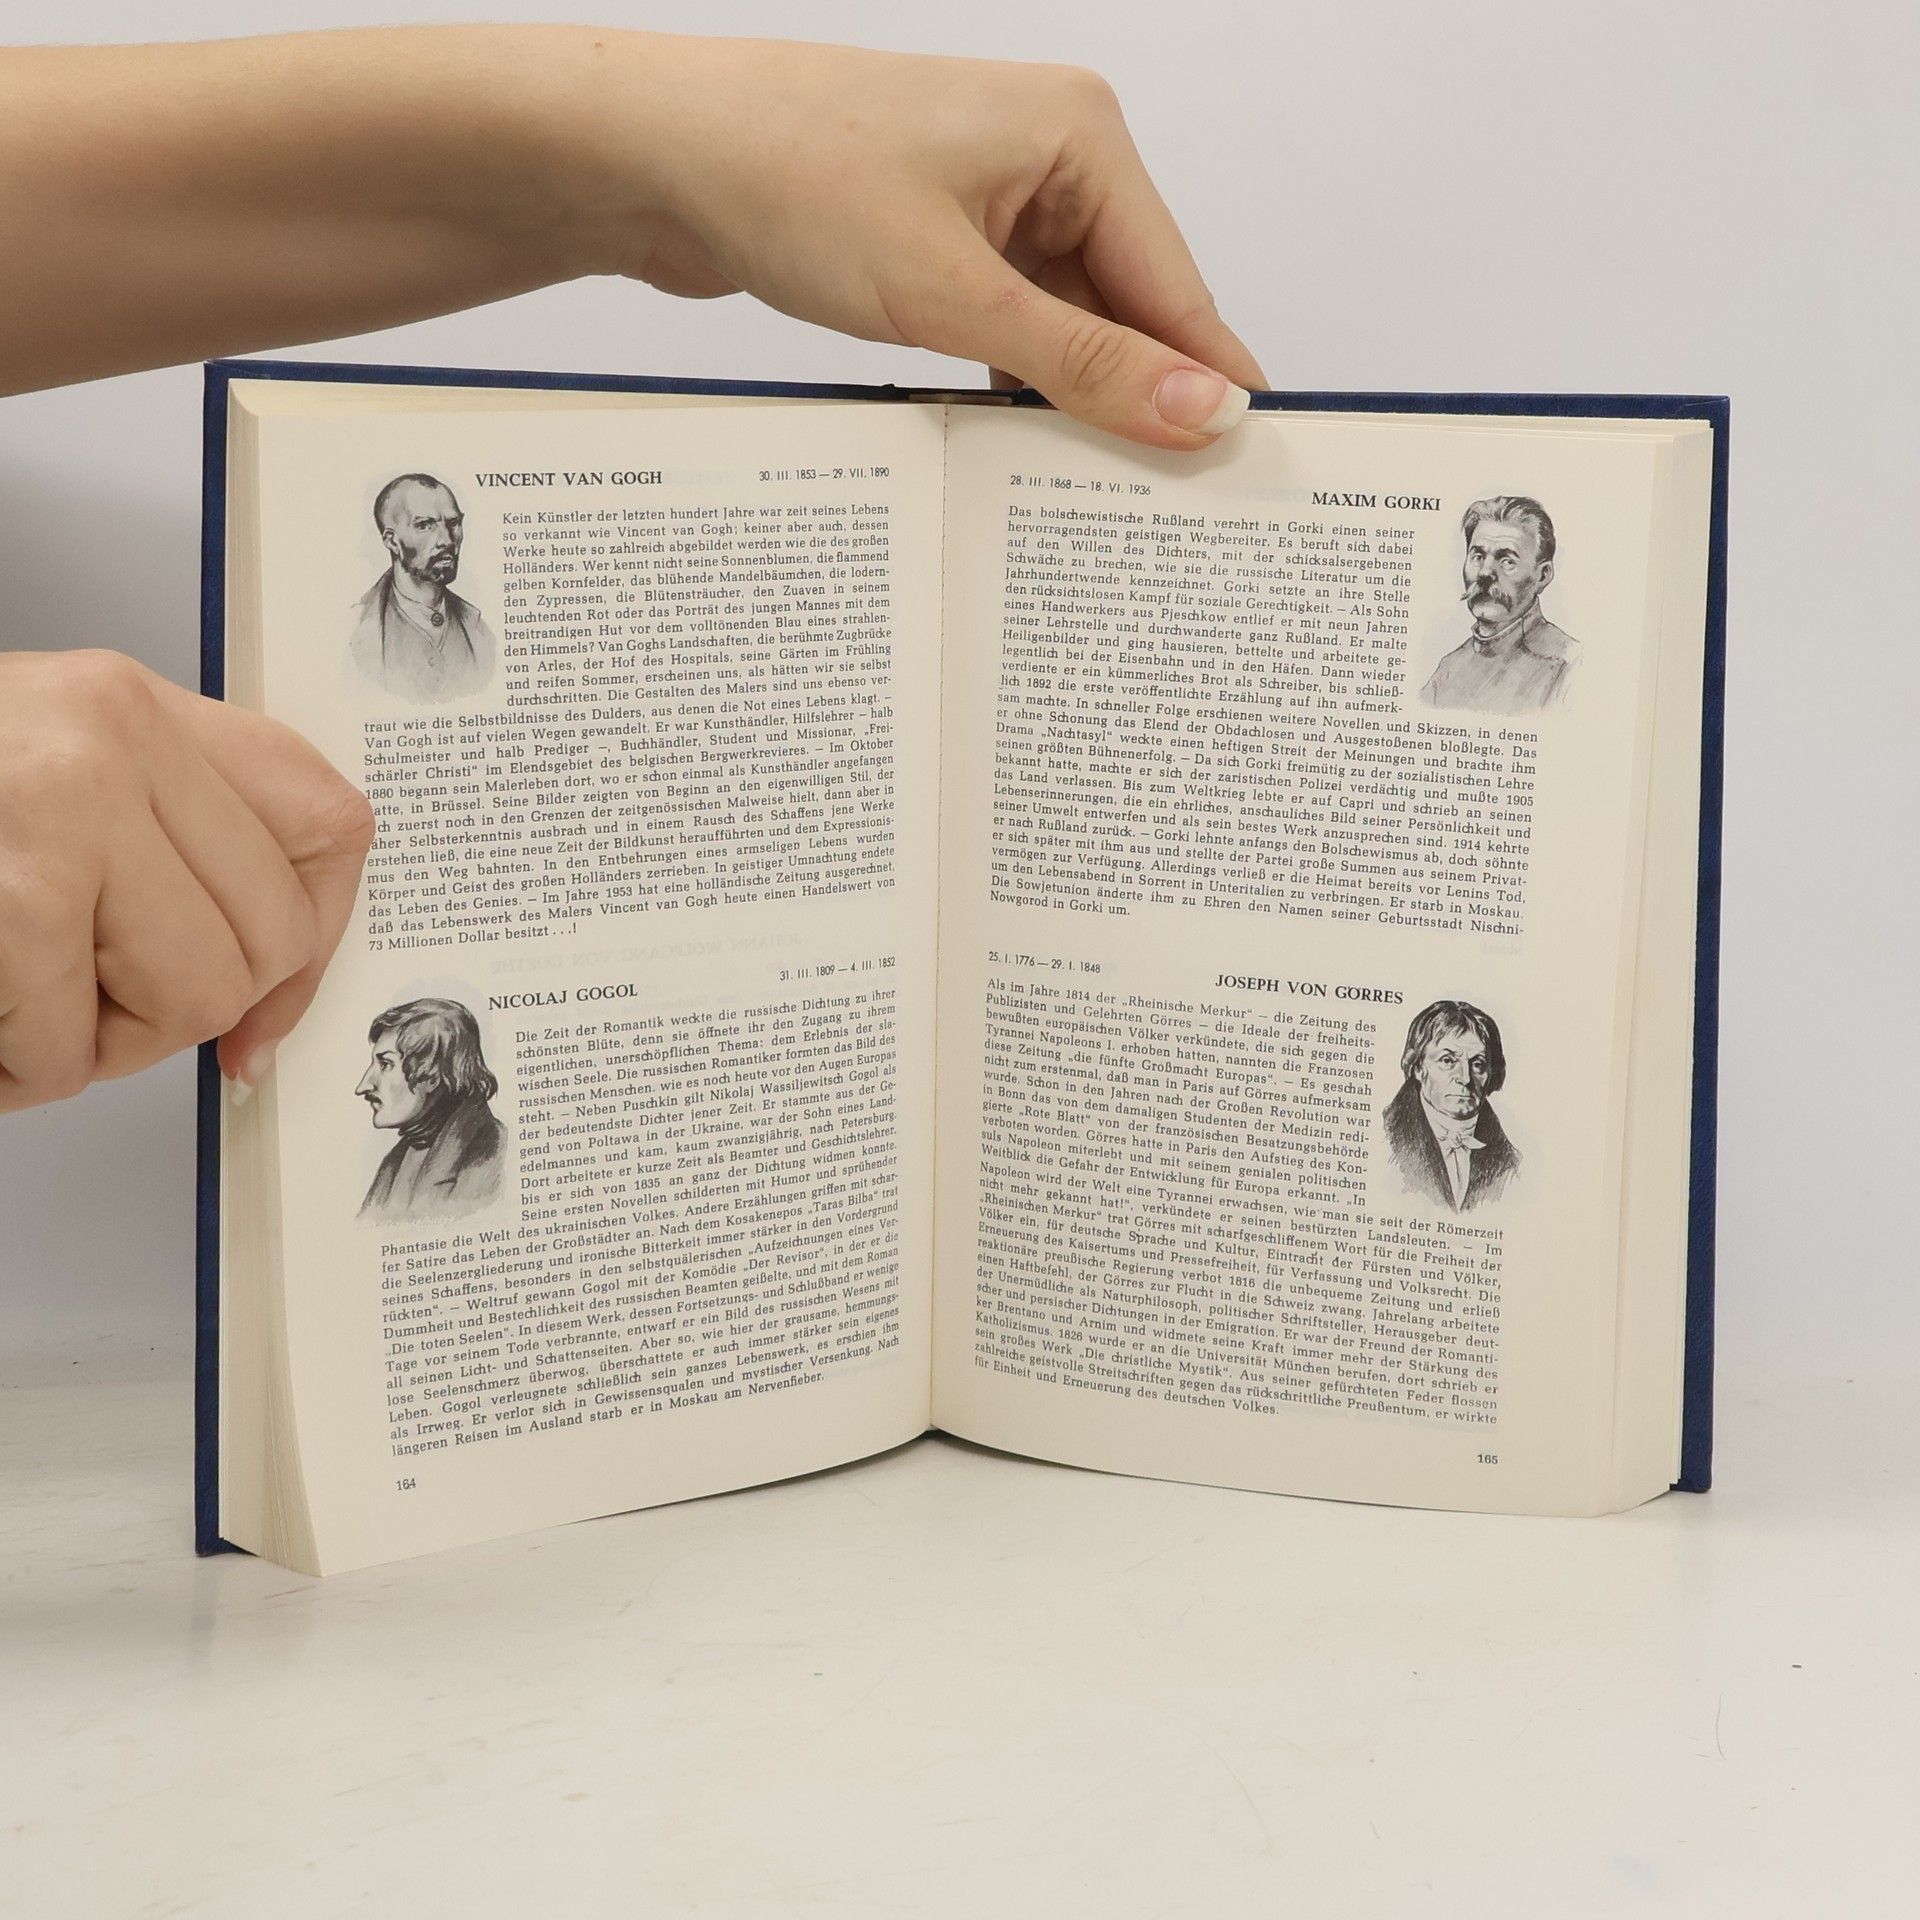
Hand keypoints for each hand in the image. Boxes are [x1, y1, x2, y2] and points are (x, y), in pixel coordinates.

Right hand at [0, 651, 374, 1109]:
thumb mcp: (50, 778)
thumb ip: (164, 846)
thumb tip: (269, 996)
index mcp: (133, 707)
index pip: (329, 823)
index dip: (316, 937)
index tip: (270, 1001)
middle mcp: (109, 742)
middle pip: (268, 938)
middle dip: (185, 1008)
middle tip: (91, 1002)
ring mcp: (57, 813)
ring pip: (192, 1002)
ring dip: (97, 1048)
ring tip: (16, 1008)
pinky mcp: (8, 899)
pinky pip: (67, 1051)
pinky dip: (13, 1076)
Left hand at [569, 37, 1267, 448]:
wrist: (654, 155)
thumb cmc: (790, 175)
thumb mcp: (951, 291)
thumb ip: (1082, 362)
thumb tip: (1202, 409)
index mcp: (1080, 136)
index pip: (1176, 285)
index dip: (1209, 384)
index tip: (1248, 472)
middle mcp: (1048, 159)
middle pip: (1127, 309)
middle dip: (1136, 401)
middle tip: (1167, 510)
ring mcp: (991, 200)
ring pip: (1065, 326)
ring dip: (1066, 401)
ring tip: (1094, 494)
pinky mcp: (941, 239)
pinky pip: (1007, 326)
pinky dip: (1011, 384)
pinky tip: (1017, 448)